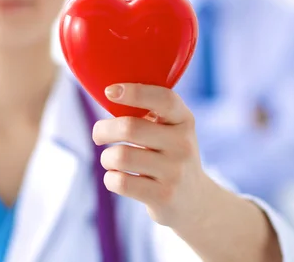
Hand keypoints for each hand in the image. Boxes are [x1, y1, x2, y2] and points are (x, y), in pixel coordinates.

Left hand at [93, 83, 282, 260]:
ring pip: (121, 156)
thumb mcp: (171, 130)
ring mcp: (174, 172)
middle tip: (98, 135)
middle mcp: (183, 144)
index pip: (164, 99)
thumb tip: (110, 95)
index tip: (110, 91)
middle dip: (103, 129)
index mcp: (184, 120)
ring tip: (111, 160)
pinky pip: (120, 182)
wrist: (195, 202)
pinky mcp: (163, 197)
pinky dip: (110, 178)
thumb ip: (149, 112)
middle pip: (130, 128)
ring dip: (106, 157)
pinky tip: (117, 177)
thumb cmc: (170, 156)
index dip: (135, 92)